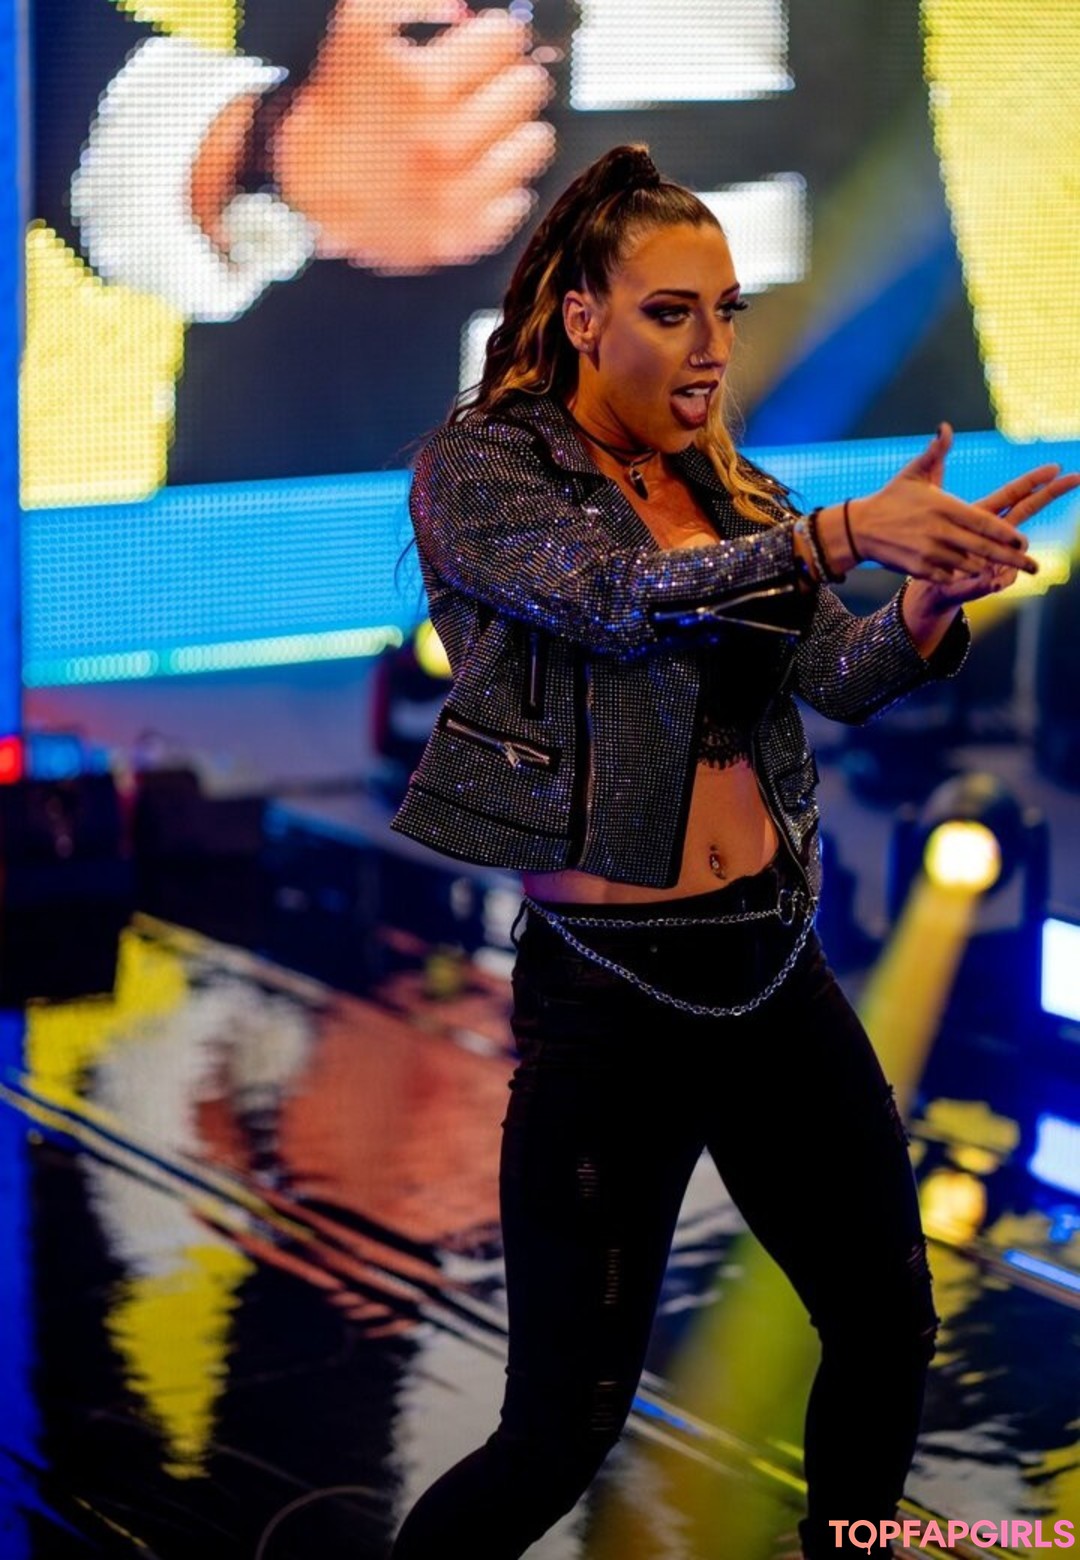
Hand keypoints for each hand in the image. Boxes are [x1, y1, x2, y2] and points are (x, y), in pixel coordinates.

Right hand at [272, 0, 554, 270]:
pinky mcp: (461, 235)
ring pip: (534, 142)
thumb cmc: (335, 110)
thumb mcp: (357, 30)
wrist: (305, 192)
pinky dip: (503, 186)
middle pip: (527, 87)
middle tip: (481, 91)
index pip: (506, 38)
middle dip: (507, 80)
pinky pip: (518, 200)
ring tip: (483, 132)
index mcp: (422, 87)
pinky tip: (474, 175)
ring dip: (514, 131)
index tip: (482, 48)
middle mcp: (443, 143)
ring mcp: (455, 195)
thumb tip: (462, 8)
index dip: (493, 36)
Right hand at [839, 423, 1040, 582]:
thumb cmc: (890, 498)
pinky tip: (969, 574)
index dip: (1007, 534)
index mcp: (943, 507)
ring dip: (985, 567)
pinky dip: (961, 576)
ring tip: (1001, 568)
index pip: (984, 523)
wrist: (859, 528)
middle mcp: (939, 531)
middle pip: (984, 549)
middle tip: (1033, 567)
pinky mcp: (919, 569)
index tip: (1024, 540)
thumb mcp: (913, 473)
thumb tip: (945, 428)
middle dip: (1011, 558)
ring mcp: (929, 552)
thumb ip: (935, 452)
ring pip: (969, 565)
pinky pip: (949, 577)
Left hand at [915, 460, 1079, 608]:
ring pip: (1015, 551)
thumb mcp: (928, 504)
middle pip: (1028, 510)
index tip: (1056, 466)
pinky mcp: (988, 580)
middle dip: (1051, 494)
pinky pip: (997, 581)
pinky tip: (988, 583)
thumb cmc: (928, 541)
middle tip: (1077, 477)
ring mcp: (995, 556)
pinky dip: (991, 582)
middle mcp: (994, 534)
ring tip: (1006, 564)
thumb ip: (934, 467)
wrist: (924, 583)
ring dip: (1015, 554)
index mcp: (982, 513)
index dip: (1034, 480)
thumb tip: (944, 427)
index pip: (1014, 492)